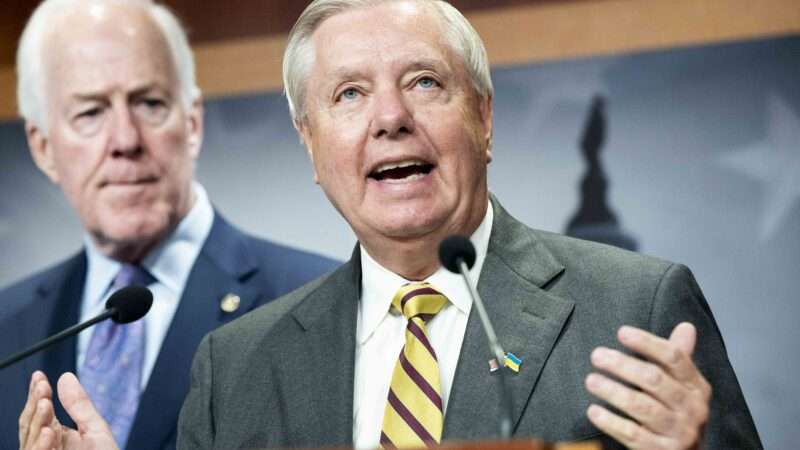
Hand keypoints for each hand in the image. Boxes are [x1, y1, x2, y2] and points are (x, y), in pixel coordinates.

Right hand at [18, 371, 118, 449]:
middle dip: (35, 406)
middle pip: (30, 427)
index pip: (39, 414)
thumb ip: (79, 406)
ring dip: (37, 422)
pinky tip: (50, 431)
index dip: (36, 395)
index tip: (39, 376)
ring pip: (30, 442)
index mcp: (55, 438)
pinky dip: (41, 447)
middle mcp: (46, 449)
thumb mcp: (95, 430)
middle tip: (42, 387)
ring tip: (45, 402)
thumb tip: (65, 376)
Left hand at [585, 322, 710, 449]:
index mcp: (697, 386)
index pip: (674, 358)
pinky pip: (633, 435)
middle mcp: (692, 408)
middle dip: (623, 365)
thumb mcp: (683, 387)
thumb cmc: (677, 412)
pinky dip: (611, 422)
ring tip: (590, 380)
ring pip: (642, 407)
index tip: (621, 332)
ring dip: (613, 391)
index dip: (647, 343)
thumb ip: (679, 358)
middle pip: (654, 380)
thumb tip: (686, 326)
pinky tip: (593, 411)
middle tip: (596, 355)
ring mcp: (679, 432)